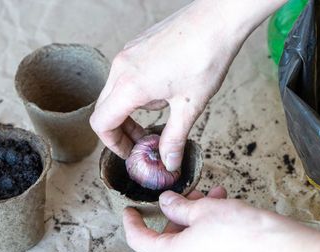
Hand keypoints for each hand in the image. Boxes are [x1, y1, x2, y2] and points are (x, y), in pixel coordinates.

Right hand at [90, 0, 284, 170]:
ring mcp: (127, 54)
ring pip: (114, 92)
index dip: (113, 144)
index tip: (132, 152)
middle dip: (120, 131)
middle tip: (144, 142)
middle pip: (104, 109)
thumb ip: (174, 139)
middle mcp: (121, 68)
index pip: (101, 124)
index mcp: (130, 86)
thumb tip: (169, 162)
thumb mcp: (190, 106)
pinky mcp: (136, 46)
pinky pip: (124, 76)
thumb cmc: (205, 57)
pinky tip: (162, 92)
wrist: (217, 20)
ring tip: (159, 116)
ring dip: (129, 112)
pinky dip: (135, 93)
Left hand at [123, 186, 290, 251]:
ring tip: (212, 197)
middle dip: (178, 214)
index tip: (130, 211)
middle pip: (167, 240)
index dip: (133, 222)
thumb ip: (178, 206)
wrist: (278, 250)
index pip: (139, 240)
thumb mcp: (202, 210)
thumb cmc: (239, 231)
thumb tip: (167, 202)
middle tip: (190, 194)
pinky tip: (223, 209)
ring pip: (188, 243)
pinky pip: (204, 251)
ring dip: (196, 219)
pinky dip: (207, 232)